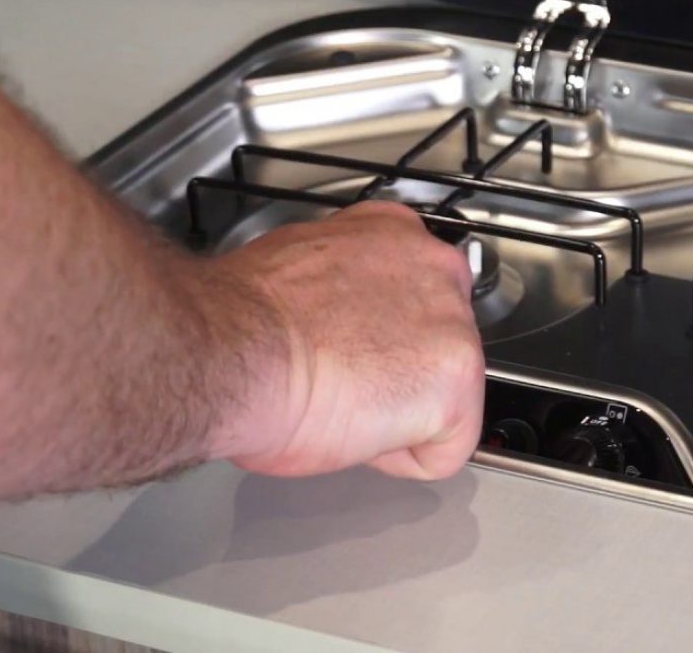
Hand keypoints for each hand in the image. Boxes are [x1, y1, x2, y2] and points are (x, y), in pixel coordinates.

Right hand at [207, 201, 484, 480]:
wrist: (233, 353)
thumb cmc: (240, 324)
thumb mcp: (299, 273)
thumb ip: (343, 290)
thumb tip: (336, 317)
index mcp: (393, 234)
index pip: (415, 300)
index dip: (376, 341)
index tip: (344, 351)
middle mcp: (436, 266)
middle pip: (437, 346)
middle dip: (396, 376)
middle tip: (338, 384)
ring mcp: (456, 322)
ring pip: (444, 398)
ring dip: (396, 417)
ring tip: (340, 404)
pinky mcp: (459, 379)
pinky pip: (443, 451)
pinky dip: (400, 460)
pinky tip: (357, 434)